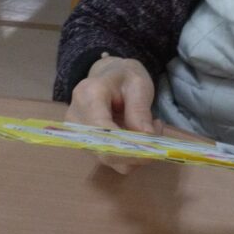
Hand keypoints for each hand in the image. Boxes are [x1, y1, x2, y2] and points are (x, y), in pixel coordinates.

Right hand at [66, 55, 162, 174]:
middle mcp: (76, 119)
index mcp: (87, 97)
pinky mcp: (86, 144)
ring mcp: (77, 134)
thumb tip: (147, 140)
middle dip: (136, 153)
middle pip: (104, 152)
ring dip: (136, 152)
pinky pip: (111, 158)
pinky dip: (130, 154)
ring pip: (110, 159)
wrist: (107, 74)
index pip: (103, 133)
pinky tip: (140, 134)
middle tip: (157, 134)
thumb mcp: (138, 84)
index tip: (154, 149)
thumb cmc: (123, 76)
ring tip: (150, 127)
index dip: (128, 147)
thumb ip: (140, 111)